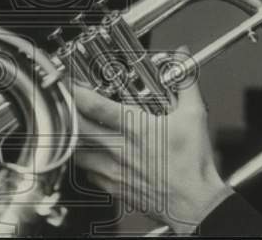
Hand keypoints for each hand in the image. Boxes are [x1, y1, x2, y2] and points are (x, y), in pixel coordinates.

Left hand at [72, 53, 231, 234]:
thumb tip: (183, 58)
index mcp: (136, 129)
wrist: (195, 203)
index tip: (70, 82)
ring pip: (77, 153)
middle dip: (67, 113)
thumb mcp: (194, 116)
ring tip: (74, 127)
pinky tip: (91, 154)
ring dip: (73, 138)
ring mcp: (114, 171)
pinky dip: (85, 162)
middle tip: (65, 101)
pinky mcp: (114, 188)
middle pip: (78, 128)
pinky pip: (88, 174)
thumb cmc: (193, 164)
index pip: (95, 106)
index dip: (77, 91)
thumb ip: (185, 83)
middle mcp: (120, 149)